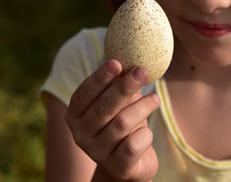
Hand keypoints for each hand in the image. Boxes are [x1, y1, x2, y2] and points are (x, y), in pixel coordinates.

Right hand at [65, 59, 159, 181]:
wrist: (126, 165)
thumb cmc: (120, 124)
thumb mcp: (117, 104)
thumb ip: (118, 85)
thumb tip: (131, 62)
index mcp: (75, 115)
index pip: (84, 94)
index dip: (100, 77)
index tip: (117, 62)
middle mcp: (81, 134)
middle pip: (103, 107)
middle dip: (124, 87)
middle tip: (142, 71)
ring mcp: (97, 152)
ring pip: (122, 123)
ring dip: (142, 107)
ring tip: (155, 99)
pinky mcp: (117, 168)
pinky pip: (133, 146)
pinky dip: (145, 134)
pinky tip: (148, 130)